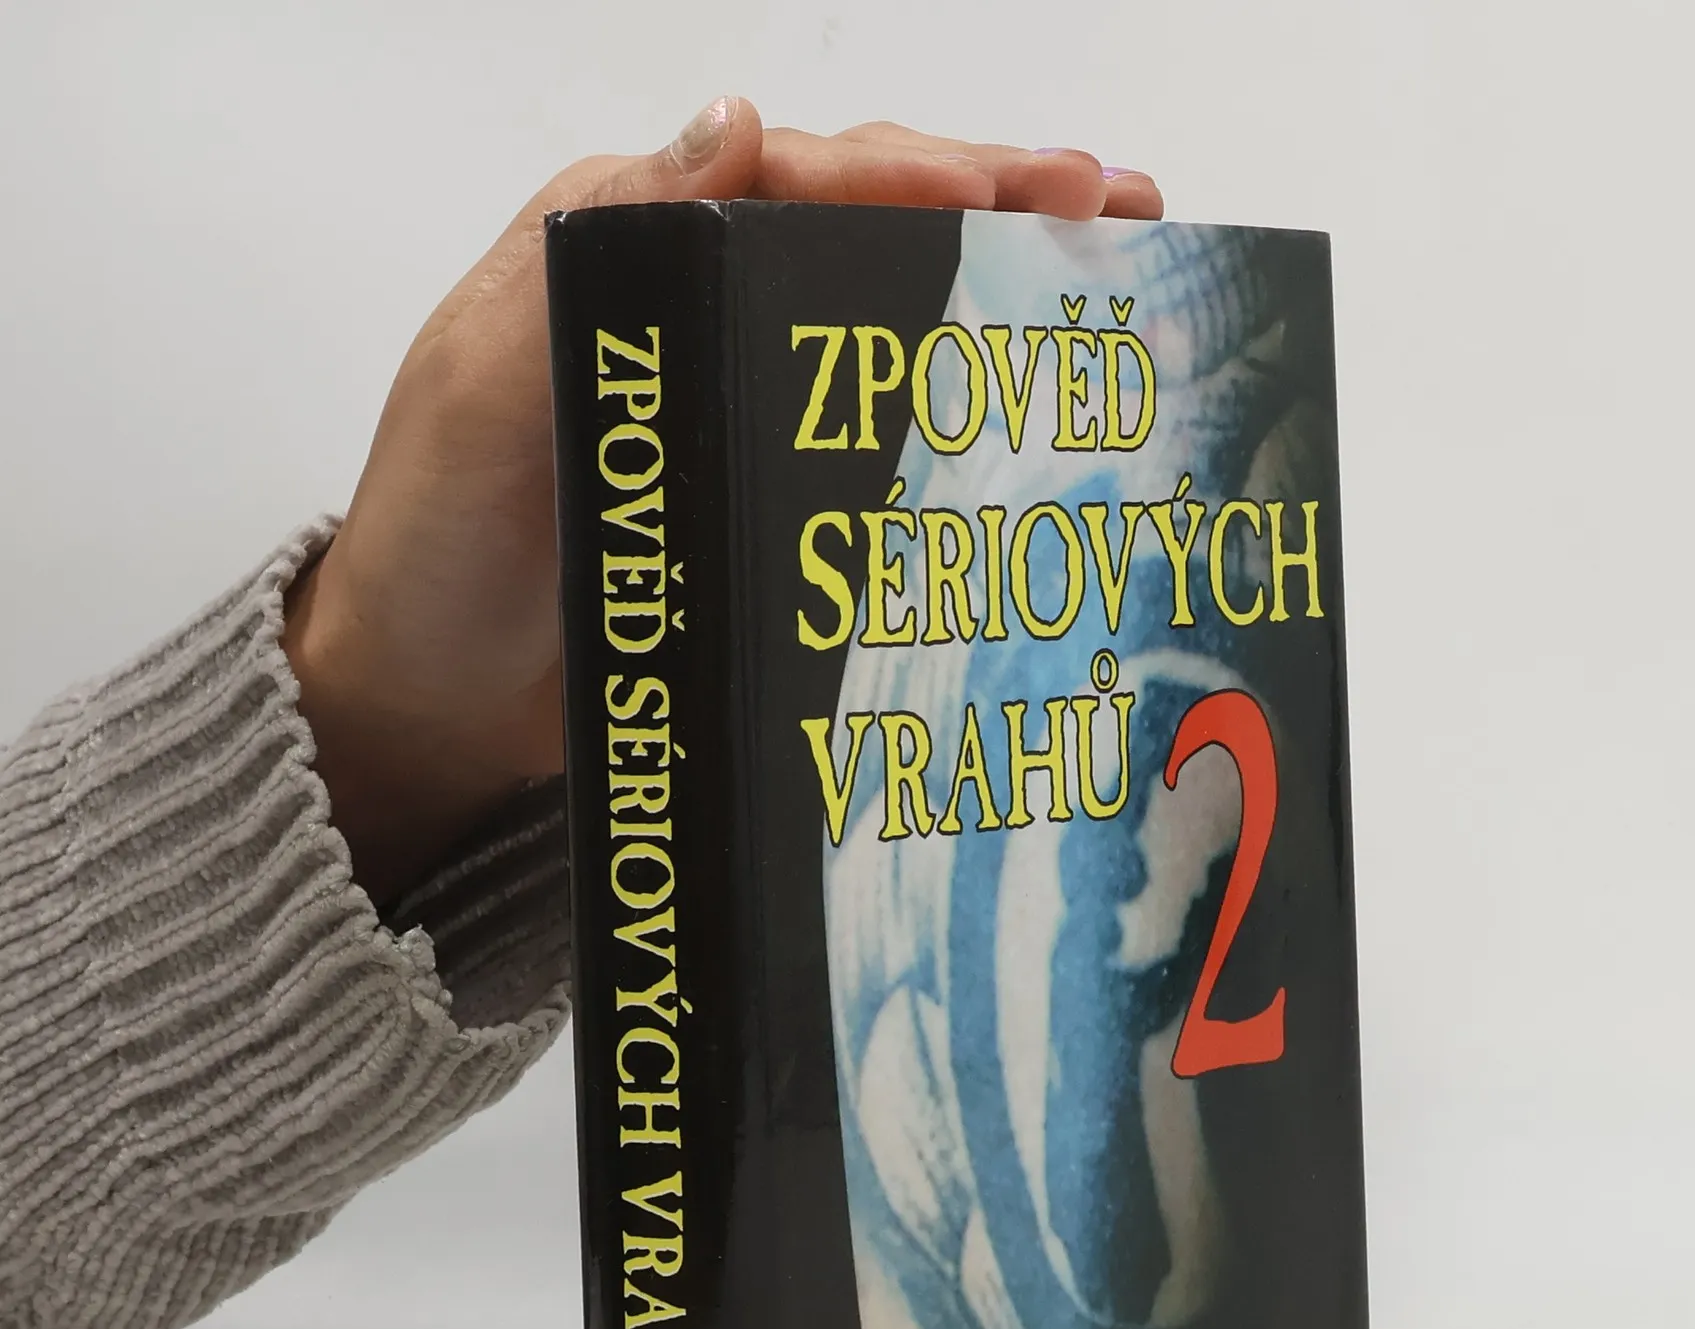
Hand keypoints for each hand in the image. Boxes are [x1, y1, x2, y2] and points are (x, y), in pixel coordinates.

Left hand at [281, 97, 1164, 903]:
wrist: (429, 703)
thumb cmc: (437, 542)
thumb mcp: (492, 379)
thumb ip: (601, 252)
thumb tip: (736, 118)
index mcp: (631, 245)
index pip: (796, 179)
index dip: (919, 174)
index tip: (1030, 190)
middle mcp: (699, 306)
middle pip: (867, 232)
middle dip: (1000, 207)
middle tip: (1125, 208)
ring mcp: (740, 402)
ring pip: (888, 323)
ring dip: (1002, 293)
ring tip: (1119, 274)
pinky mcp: (765, 495)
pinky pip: (877, 437)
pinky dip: (963, 414)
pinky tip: (1039, 415)